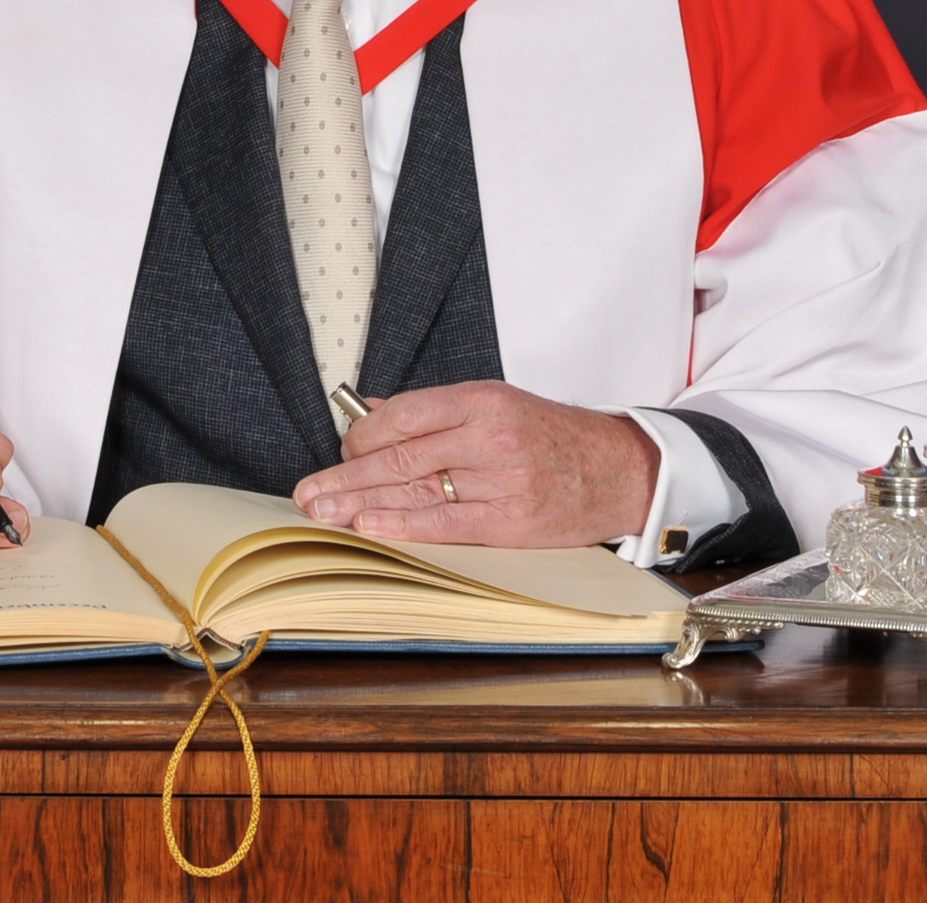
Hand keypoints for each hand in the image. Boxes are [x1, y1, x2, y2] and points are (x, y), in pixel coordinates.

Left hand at [291, 380, 659, 546]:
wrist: (620, 469)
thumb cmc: (553, 436)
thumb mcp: (497, 405)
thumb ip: (433, 412)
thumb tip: (369, 413)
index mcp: (482, 400)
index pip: (404, 414)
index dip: (361, 435)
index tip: (339, 450)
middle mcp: (490, 436)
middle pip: (401, 455)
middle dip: (346, 475)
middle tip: (307, 491)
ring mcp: (502, 480)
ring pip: (418, 490)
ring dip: (361, 503)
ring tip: (322, 512)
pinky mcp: (513, 521)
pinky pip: (447, 524)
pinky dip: (403, 525)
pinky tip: (369, 525)